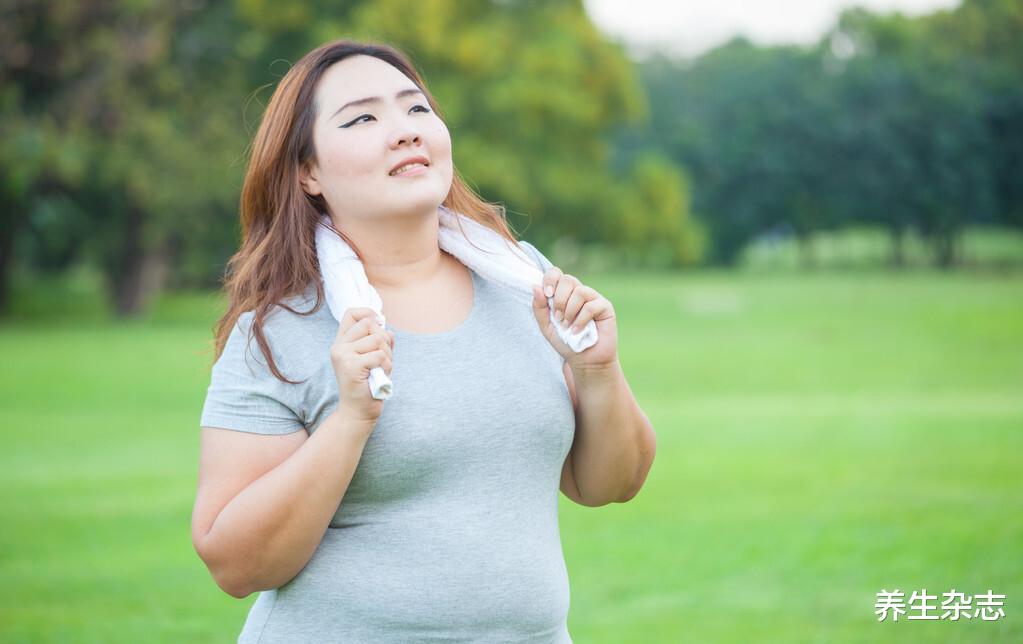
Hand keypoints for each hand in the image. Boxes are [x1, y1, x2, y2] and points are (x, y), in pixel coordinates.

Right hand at [330, 307, 393, 425]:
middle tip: (382, 359)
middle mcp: (339, 346)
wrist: (358, 411)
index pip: (352, 313)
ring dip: (388, 355)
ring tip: (380, 370)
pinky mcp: (351, 366)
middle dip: (384, 340)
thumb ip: (380, 343)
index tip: (380, 324)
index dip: (368, 313)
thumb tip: (388, 330)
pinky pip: (380, 355)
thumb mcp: (375, 359)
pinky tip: (380, 376)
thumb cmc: (368, 385)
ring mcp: (343, 355)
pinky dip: (387, 366)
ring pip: (378, 339)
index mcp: (342, 342)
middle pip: (370, 324)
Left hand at [531, 267, 617, 370]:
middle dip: (558, 299)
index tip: (547, 294)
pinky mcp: (605, 307)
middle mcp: (579, 293)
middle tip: (557, 318)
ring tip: (567, 326)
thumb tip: (535, 286)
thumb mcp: (546, 327)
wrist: (584, 361)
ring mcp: (593, 299)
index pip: (557, 274)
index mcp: (564, 293)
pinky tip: (577, 331)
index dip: (550, 279)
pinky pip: (591, 306)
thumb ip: (539, 308)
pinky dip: (581, 320)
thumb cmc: (566, 343)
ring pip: (580, 291)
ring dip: (569, 311)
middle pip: (568, 279)